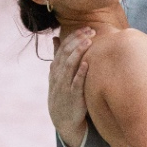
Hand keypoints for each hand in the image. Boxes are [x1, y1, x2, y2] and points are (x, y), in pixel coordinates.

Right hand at [49, 28, 93, 146]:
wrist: (62, 119)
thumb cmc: (63, 93)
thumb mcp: (57, 75)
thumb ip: (57, 57)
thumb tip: (55, 38)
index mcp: (55, 68)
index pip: (63, 48)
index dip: (73, 37)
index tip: (86, 28)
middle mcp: (58, 75)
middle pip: (66, 54)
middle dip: (78, 41)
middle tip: (90, 30)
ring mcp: (64, 86)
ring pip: (69, 66)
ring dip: (78, 52)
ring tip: (88, 41)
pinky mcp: (73, 97)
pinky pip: (76, 84)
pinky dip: (80, 73)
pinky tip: (87, 64)